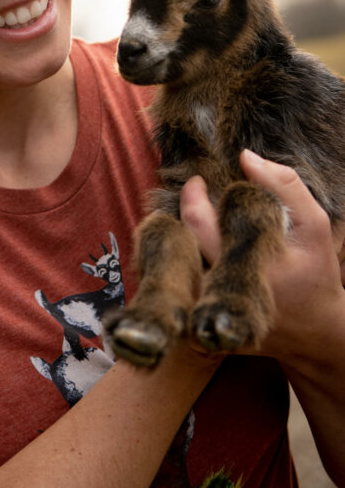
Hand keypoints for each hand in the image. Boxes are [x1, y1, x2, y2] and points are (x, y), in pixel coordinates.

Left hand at [180, 150, 344, 361]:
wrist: (313, 331)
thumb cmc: (314, 271)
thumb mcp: (313, 225)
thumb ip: (284, 186)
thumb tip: (245, 156)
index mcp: (251, 262)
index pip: (201, 220)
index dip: (194, 194)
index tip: (199, 180)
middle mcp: (223, 286)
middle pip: (179, 240)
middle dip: (179, 211)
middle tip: (192, 190)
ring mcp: (210, 308)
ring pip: (173, 262)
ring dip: (175, 235)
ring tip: (190, 216)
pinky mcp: (202, 322)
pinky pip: (178, 281)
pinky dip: (180, 259)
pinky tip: (191, 244)